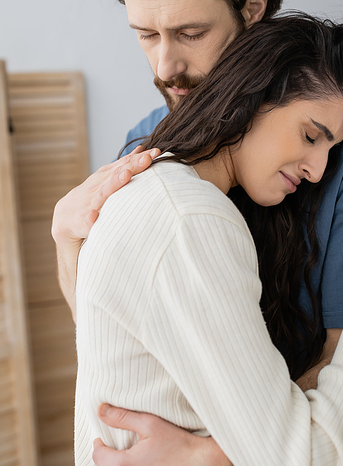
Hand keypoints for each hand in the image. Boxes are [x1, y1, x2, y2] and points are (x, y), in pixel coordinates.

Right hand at [51, 146, 160, 245]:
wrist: (65, 217)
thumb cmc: (92, 196)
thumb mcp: (108, 178)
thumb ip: (125, 166)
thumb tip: (143, 150)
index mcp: (106, 177)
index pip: (125, 164)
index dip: (140, 158)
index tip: (156, 152)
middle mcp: (99, 186)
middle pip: (117, 174)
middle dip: (132, 166)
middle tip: (147, 158)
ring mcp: (90, 203)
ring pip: (103, 192)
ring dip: (114, 183)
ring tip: (125, 175)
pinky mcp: (83, 221)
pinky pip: (86, 219)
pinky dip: (90, 217)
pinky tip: (94, 216)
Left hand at [52, 147, 159, 316]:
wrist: (70, 234)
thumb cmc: (84, 260)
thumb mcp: (86, 272)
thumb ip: (92, 281)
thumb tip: (93, 311)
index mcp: (68, 225)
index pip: (80, 219)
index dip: (89, 217)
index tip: (96, 217)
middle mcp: (74, 203)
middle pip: (96, 191)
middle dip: (115, 182)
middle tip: (130, 174)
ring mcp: (85, 188)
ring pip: (108, 175)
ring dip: (130, 166)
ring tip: (151, 158)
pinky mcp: (97, 179)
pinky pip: (115, 167)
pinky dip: (131, 160)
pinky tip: (147, 153)